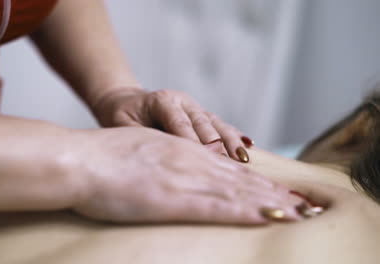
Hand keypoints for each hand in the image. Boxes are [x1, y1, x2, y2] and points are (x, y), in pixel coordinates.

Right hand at [71, 127, 303, 223]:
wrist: (81, 159)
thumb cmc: (103, 157)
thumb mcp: (141, 150)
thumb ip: (164, 160)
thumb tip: (173, 173)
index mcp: (181, 151)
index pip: (228, 169)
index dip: (257, 182)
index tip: (280, 192)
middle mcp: (190, 162)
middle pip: (241, 180)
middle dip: (274, 194)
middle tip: (304, 204)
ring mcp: (184, 179)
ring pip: (237, 192)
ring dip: (270, 203)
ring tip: (298, 213)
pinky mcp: (174, 199)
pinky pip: (218, 207)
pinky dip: (246, 213)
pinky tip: (267, 218)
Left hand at [92, 88, 253, 161]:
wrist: (127, 102)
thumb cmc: (122, 116)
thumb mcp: (122, 125)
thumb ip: (141, 136)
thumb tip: (159, 154)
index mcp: (162, 100)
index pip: (180, 122)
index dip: (193, 141)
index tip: (205, 158)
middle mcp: (182, 101)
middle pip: (203, 123)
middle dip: (217, 144)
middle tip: (228, 163)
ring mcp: (194, 107)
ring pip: (216, 123)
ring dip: (231, 141)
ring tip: (243, 158)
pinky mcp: (201, 115)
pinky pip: (220, 124)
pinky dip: (234, 135)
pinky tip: (248, 145)